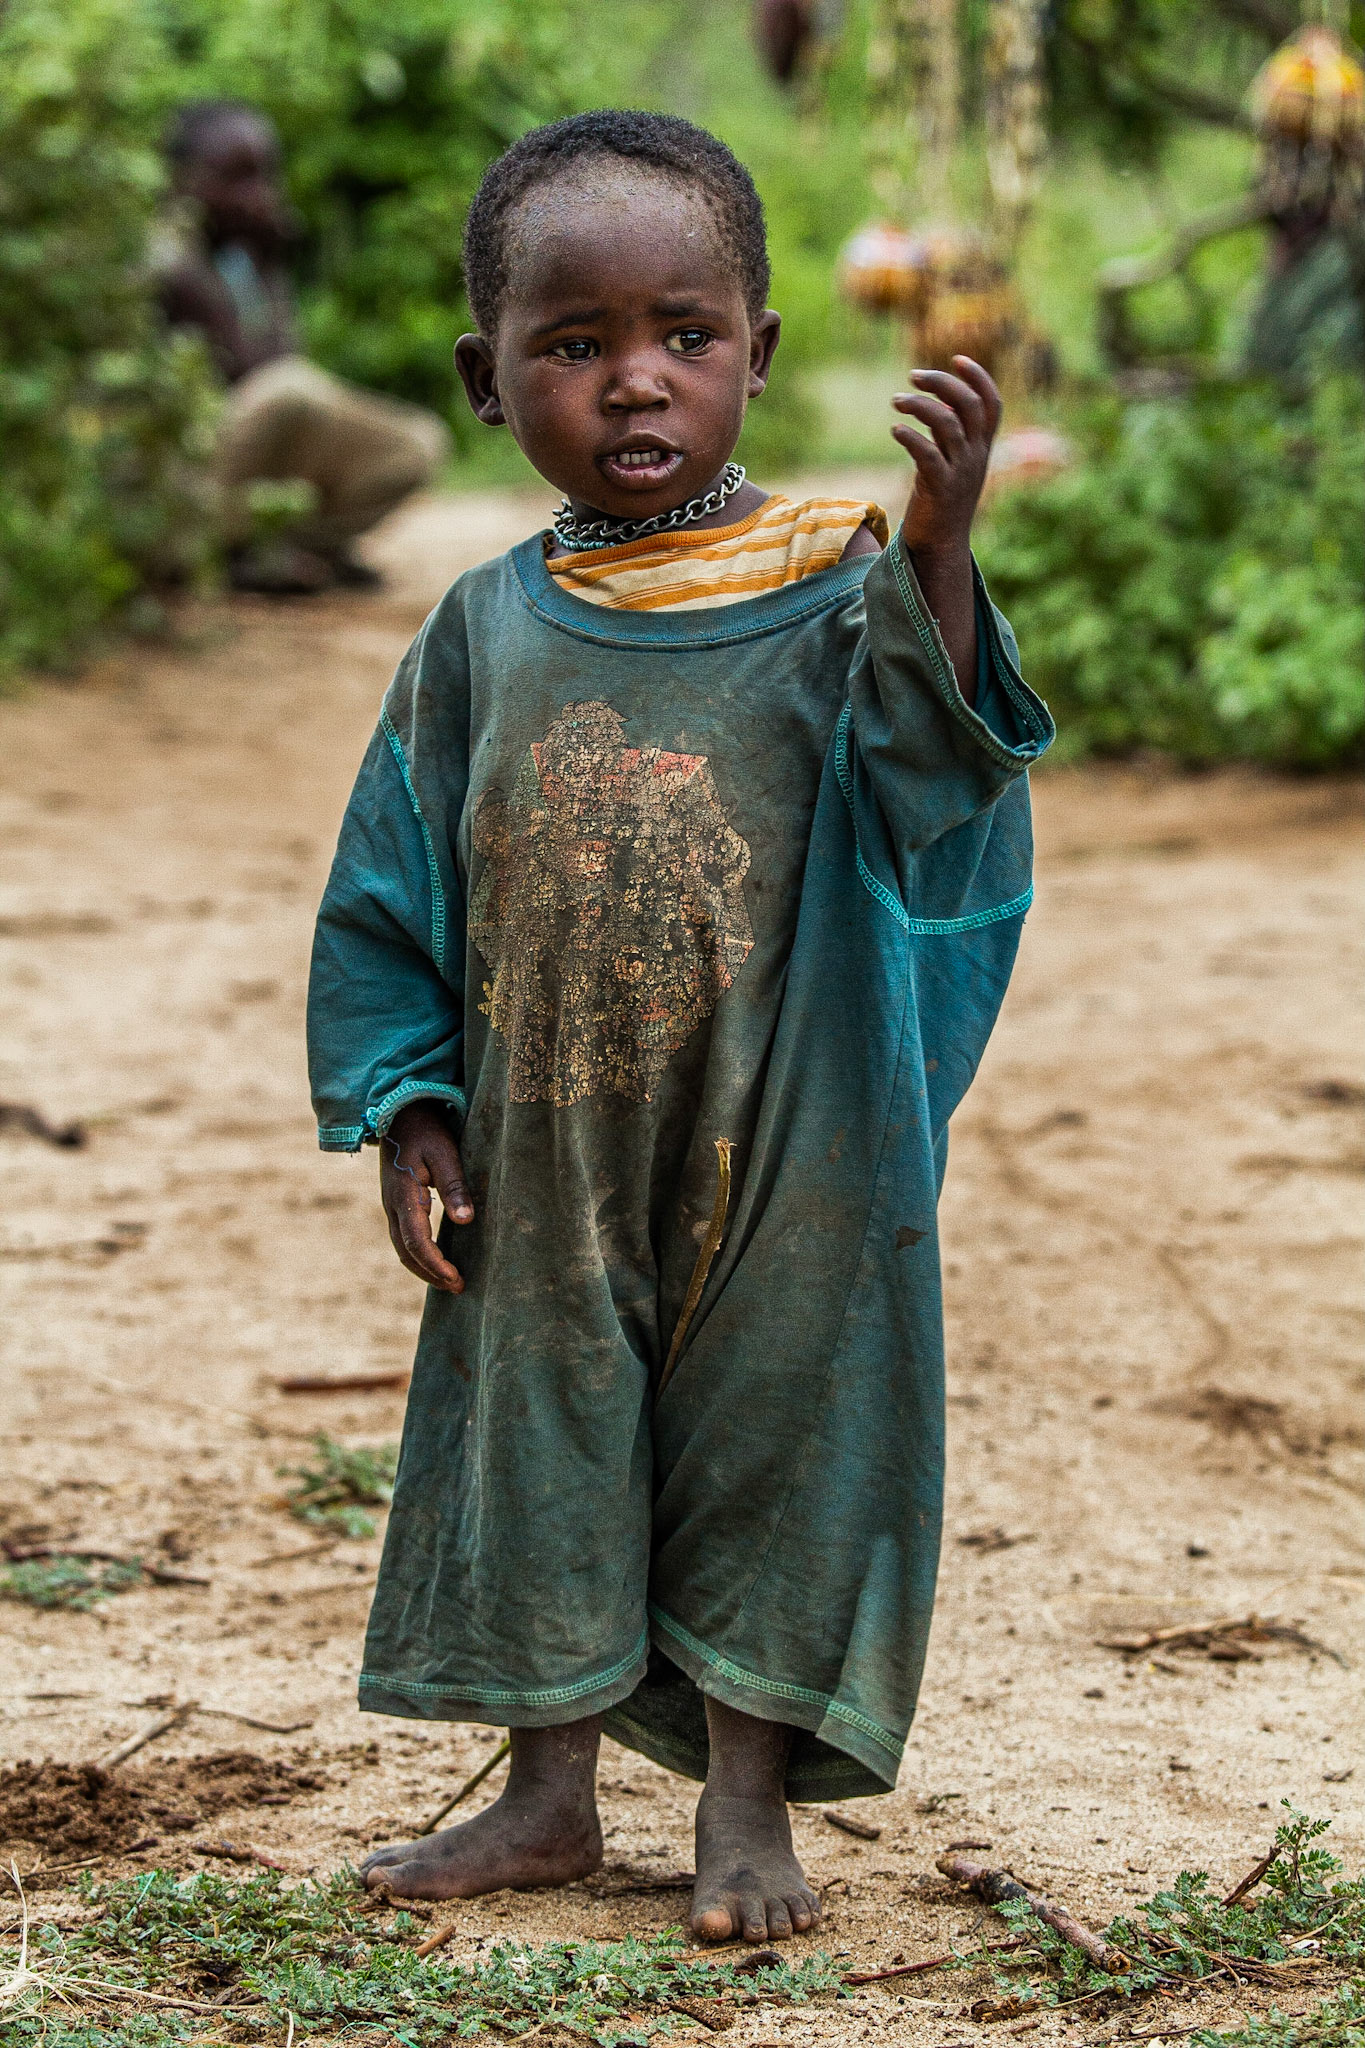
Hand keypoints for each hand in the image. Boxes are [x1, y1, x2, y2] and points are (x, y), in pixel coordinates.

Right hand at [380, 1102, 472, 1293]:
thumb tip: (465, 1221)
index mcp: (402, 1195)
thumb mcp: (444, 1152)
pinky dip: (418, 1253)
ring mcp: (390, 1204)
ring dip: (423, 1266)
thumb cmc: (426, 1129)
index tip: (456, 1279)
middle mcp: (391, 1205)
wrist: (400, 1111)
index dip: (435, 1264)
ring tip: (448, 1280)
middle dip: (430, 1273)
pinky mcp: (395, 1201)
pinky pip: (403, 1236)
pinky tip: (437, 1257)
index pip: (416, 1242)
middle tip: (457, 1287)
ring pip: (401, 1246)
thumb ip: (454, 1186)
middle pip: (405, 1252)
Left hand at [892, 357, 1001, 558]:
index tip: (957, 359)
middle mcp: (975, 457)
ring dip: (919, 405)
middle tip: (913, 375)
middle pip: (969, 405)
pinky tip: (895, 430)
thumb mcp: (953, 463)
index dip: (979, 377)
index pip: (992, 404)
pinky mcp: (938, 488)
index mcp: (982, 448)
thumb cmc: (943, 500)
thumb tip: (940, 402)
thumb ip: (951, 433)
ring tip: (896, 401)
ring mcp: (959, 472)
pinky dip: (911, 436)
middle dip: (942, 382)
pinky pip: (927, 454)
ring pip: (947, 425)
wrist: (942, 546)